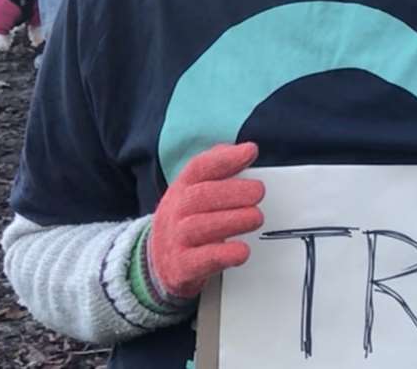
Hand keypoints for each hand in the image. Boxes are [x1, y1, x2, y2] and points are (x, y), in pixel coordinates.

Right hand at [146, 142, 264, 299]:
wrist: (158, 263)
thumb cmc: (187, 221)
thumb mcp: (194, 191)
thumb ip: (218, 169)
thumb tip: (244, 149)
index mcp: (182, 188)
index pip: (199, 168)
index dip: (225, 158)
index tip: (250, 152)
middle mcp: (176, 211)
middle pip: (202, 196)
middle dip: (234, 192)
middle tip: (258, 192)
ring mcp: (176, 239)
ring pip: (201, 226)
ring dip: (234, 220)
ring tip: (256, 218)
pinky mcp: (182, 267)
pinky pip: (202, 260)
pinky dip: (225, 254)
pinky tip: (242, 250)